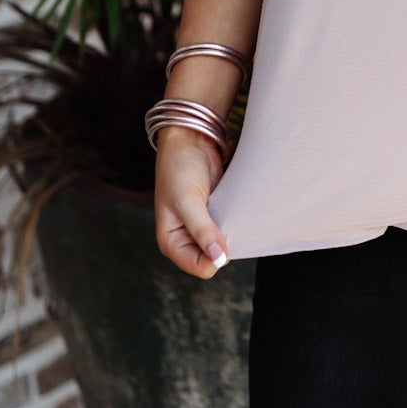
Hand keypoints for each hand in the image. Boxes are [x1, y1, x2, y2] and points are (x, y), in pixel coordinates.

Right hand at [154, 128, 231, 278]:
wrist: (190, 140)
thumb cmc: (180, 168)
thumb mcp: (188, 200)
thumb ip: (203, 231)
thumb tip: (219, 259)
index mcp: (171, 242)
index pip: (200, 267)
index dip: (215, 256)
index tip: (223, 235)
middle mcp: (186, 239)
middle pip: (214, 259)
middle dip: (223, 245)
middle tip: (227, 220)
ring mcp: (201, 228)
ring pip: (223, 245)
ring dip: (230, 233)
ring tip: (230, 213)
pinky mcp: (215, 216)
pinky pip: (229, 229)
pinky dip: (235, 223)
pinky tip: (236, 210)